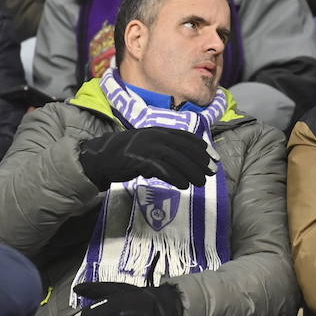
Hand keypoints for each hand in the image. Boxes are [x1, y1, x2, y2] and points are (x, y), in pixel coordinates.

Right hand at [77, 127, 215, 189]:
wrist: (102, 157)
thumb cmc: (127, 153)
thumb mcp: (148, 145)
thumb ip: (165, 148)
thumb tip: (187, 160)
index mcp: (159, 131)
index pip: (186, 137)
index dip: (202, 148)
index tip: (213, 158)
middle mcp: (156, 136)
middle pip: (185, 149)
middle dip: (200, 161)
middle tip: (211, 172)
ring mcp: (148, 148)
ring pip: (177, 160)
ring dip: (192, 171)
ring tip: (201, 182)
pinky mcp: (141, 161)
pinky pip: (163, 169)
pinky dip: (176, 177)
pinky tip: (184, 185)